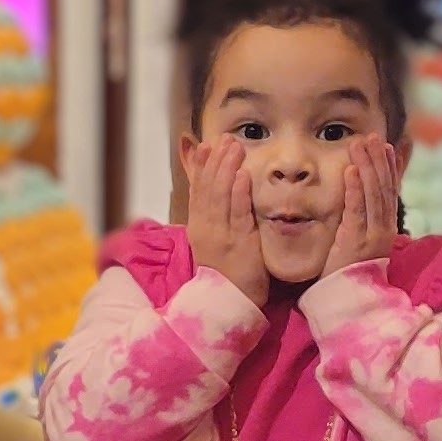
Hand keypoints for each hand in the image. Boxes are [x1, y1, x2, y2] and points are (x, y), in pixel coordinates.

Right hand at [178, 137, 269, 309]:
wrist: (231, 302)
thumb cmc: (226, 267)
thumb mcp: (214, 235)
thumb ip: (210, 209)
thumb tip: (207, 188)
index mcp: (199, 225)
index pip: (198, 189)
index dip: (202, 165)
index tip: (208, 143)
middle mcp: (206, 228)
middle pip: (208, 189)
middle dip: (216, 161)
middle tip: (226, 138)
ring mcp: (221, 236)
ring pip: (221, 198)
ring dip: (227, 170)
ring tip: (234, 148)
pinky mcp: (239, 245)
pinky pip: (238, 216)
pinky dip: (239, 195)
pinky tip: (243, 177)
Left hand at [329, 136, 402, 273]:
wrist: (347, 303)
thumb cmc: (347, 273)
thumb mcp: (358, 243)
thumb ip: (360, 222)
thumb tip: (358, 200)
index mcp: (385, 229)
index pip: (389, 191)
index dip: (389, 167)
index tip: (386, 145)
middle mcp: (383, 229)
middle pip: (384, 188)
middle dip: (378, 160)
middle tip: (372, 136)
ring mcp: (372, 235)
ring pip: (373, 194)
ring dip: (367, 166)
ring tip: (360, 144)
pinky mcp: (356, 242)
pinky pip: (357, 210)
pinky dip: (355, 189)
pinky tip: (351, 170)